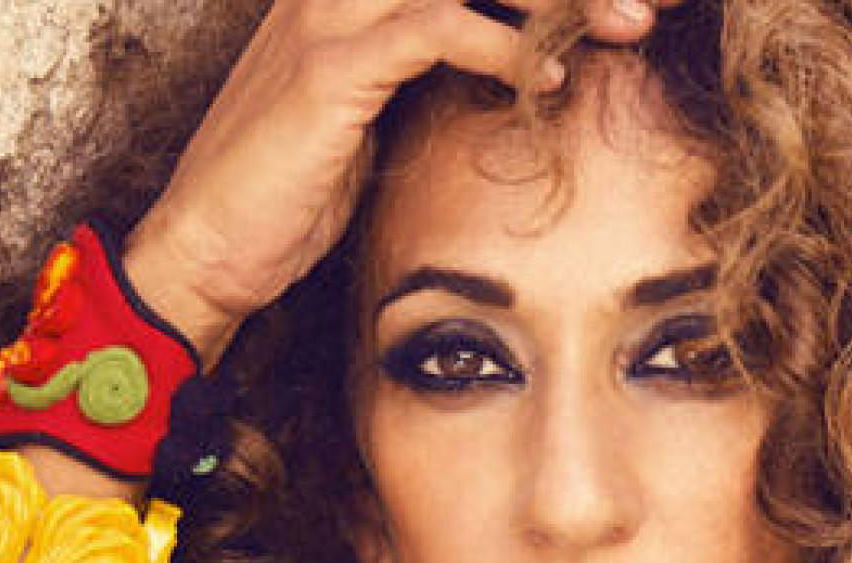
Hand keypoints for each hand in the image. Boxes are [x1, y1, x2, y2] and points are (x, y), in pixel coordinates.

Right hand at [123, 0, 682, 366]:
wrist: (203, 249)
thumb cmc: (292, 191)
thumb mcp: (375, 114)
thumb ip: (432, 70)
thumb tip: (518, 61)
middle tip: (648, 0)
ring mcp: (329, 17)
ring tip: (629, 24)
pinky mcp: (329, 69)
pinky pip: (434, 30)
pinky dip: (501, 49)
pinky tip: (547, 79)